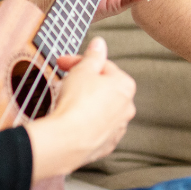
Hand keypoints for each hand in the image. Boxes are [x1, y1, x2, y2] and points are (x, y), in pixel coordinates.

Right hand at [22, 37, 136, 177]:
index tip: (63, 63)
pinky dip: (85, 123)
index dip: (80, 62)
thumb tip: (100, 43)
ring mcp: (117, 128)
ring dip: (86, 103)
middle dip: (84, 82)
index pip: (103, 66)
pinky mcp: (106, 145)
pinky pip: (96, 129)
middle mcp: (127, 108)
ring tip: (65, 102)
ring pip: (100, 109)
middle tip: (64, 81)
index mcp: (125, 86)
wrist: (67, 140)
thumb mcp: (83, 70)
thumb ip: (93, 56)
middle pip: (103, 88)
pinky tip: (71, 121)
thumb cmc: (76, 103)